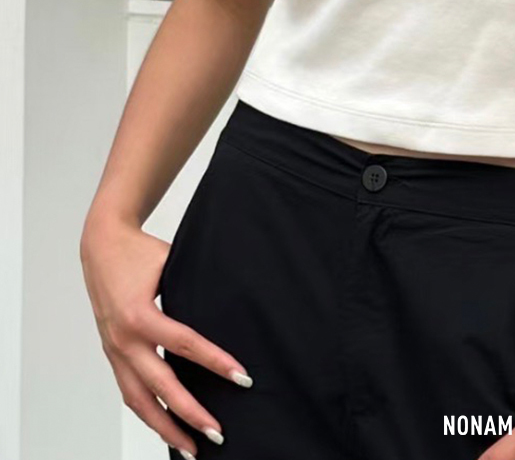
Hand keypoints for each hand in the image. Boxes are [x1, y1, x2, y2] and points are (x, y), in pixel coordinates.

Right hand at [80, 213, 252, 457]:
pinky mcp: (112, 354)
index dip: (216, 362)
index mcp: (140, 315)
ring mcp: (115, 350)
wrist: (101, 246)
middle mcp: (124, 339)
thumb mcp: (172, 263)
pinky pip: (129, 391)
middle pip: (160, 386)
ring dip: (164, 427)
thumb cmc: (141, 252)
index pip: (186, 345)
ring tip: (191, 448)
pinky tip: (166, 426)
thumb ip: (194, 288)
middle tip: (218, 433)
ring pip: (139, 400)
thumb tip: (231, 309)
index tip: (242, 377)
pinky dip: (148, 412)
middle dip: (190, 413)